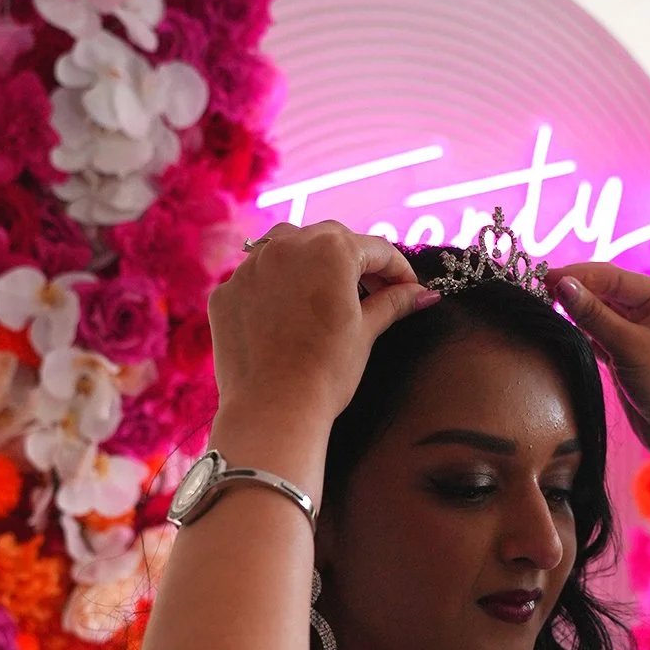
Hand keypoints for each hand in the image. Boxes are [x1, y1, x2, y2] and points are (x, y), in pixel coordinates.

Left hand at [209, 222, 435, 425]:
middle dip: (355, 260)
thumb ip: (393, 303)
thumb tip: (423, 294)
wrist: (273, 410)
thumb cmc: (326, 372)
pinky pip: (257, 278)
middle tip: (372, 291)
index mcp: (330, 250)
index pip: (376, 249)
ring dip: (310, 263)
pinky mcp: (226, 292)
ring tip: (325, 295)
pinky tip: (287, 316)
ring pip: (287, 248)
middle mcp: (286, 246)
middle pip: (331, 240)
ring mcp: (250, 267)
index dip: (398, 269)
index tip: (408, 288)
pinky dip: (275, 288)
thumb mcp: (366, 332)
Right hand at [547, 263, 649, 461]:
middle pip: (607, 292)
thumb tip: (561, 284)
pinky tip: (562, 326)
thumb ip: (593, 314)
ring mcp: (642, 332)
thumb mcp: (628, 345)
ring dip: (577, 311)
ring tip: (544, 305)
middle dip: (576, 291)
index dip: (578, 276)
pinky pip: (600, 334)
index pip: (614, 277)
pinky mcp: (629, 354)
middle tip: (538, 289)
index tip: (544, 276)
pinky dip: (583, 331)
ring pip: (602, 313)